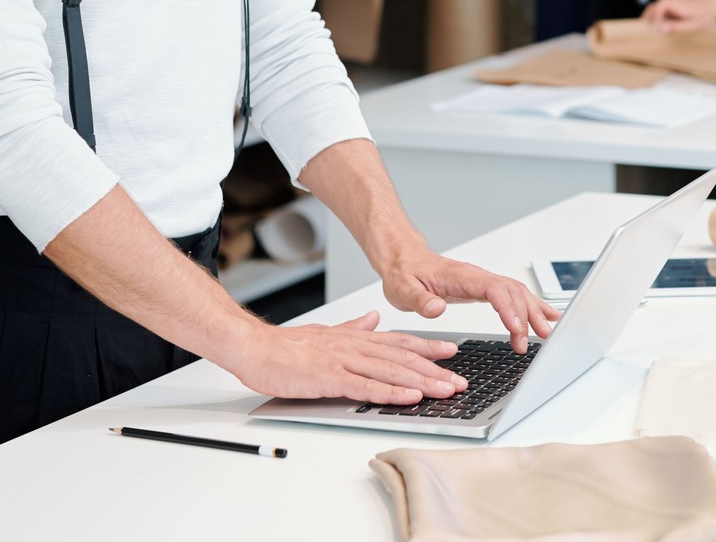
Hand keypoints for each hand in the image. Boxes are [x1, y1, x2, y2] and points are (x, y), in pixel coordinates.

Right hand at [229, 310, 466, 404]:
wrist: (256, 348)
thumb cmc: (288, 346)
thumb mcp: (328, 332)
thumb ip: (353, 326)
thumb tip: (373, 318)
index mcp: (356, 336)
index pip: (400, 341)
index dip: (428, 346)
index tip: (452, 352)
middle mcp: (355, 345)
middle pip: (403, 357)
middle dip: (434, 369)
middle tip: (459, 380)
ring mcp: (344, 361)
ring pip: (391, 371)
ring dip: (422, 382)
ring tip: (446, 390)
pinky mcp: (330, 378)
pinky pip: (366, 387)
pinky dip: (391, 393)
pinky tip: (409, 398)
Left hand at [382, 249, 561, 353]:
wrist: (404, 260)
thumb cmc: (405, 273)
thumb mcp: (403, 289)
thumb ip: (420, 300)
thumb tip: (437, 309)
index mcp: (461, 276)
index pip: (494, 289)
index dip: (508, 309)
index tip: (517, 329)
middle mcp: (477, 276)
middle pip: (512, 291)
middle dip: (527, 315)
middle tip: (533, 340)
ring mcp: (482, 281)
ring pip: (516, 292)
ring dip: (533, 311)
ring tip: (546, 331)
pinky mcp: (483, 288)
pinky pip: (512, 294)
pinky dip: (530, 305)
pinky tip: (543, 314)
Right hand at [642, 0, 715, 32]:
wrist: (713, 4)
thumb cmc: (704, 16)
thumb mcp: (692, 25)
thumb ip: (676, 26)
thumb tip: (661, 28)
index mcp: (674, 4)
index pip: (657, 8)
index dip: (653, 18)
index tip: (653, 29)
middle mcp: (672, 0)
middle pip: (654, 7)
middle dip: (648, 18)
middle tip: (645, 30)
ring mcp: (673, 0)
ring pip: (657, 7)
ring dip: (653, 17)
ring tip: (652, 30)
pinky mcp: (675, 3)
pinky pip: (663, 9)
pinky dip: (659, 16)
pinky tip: (661, 26)